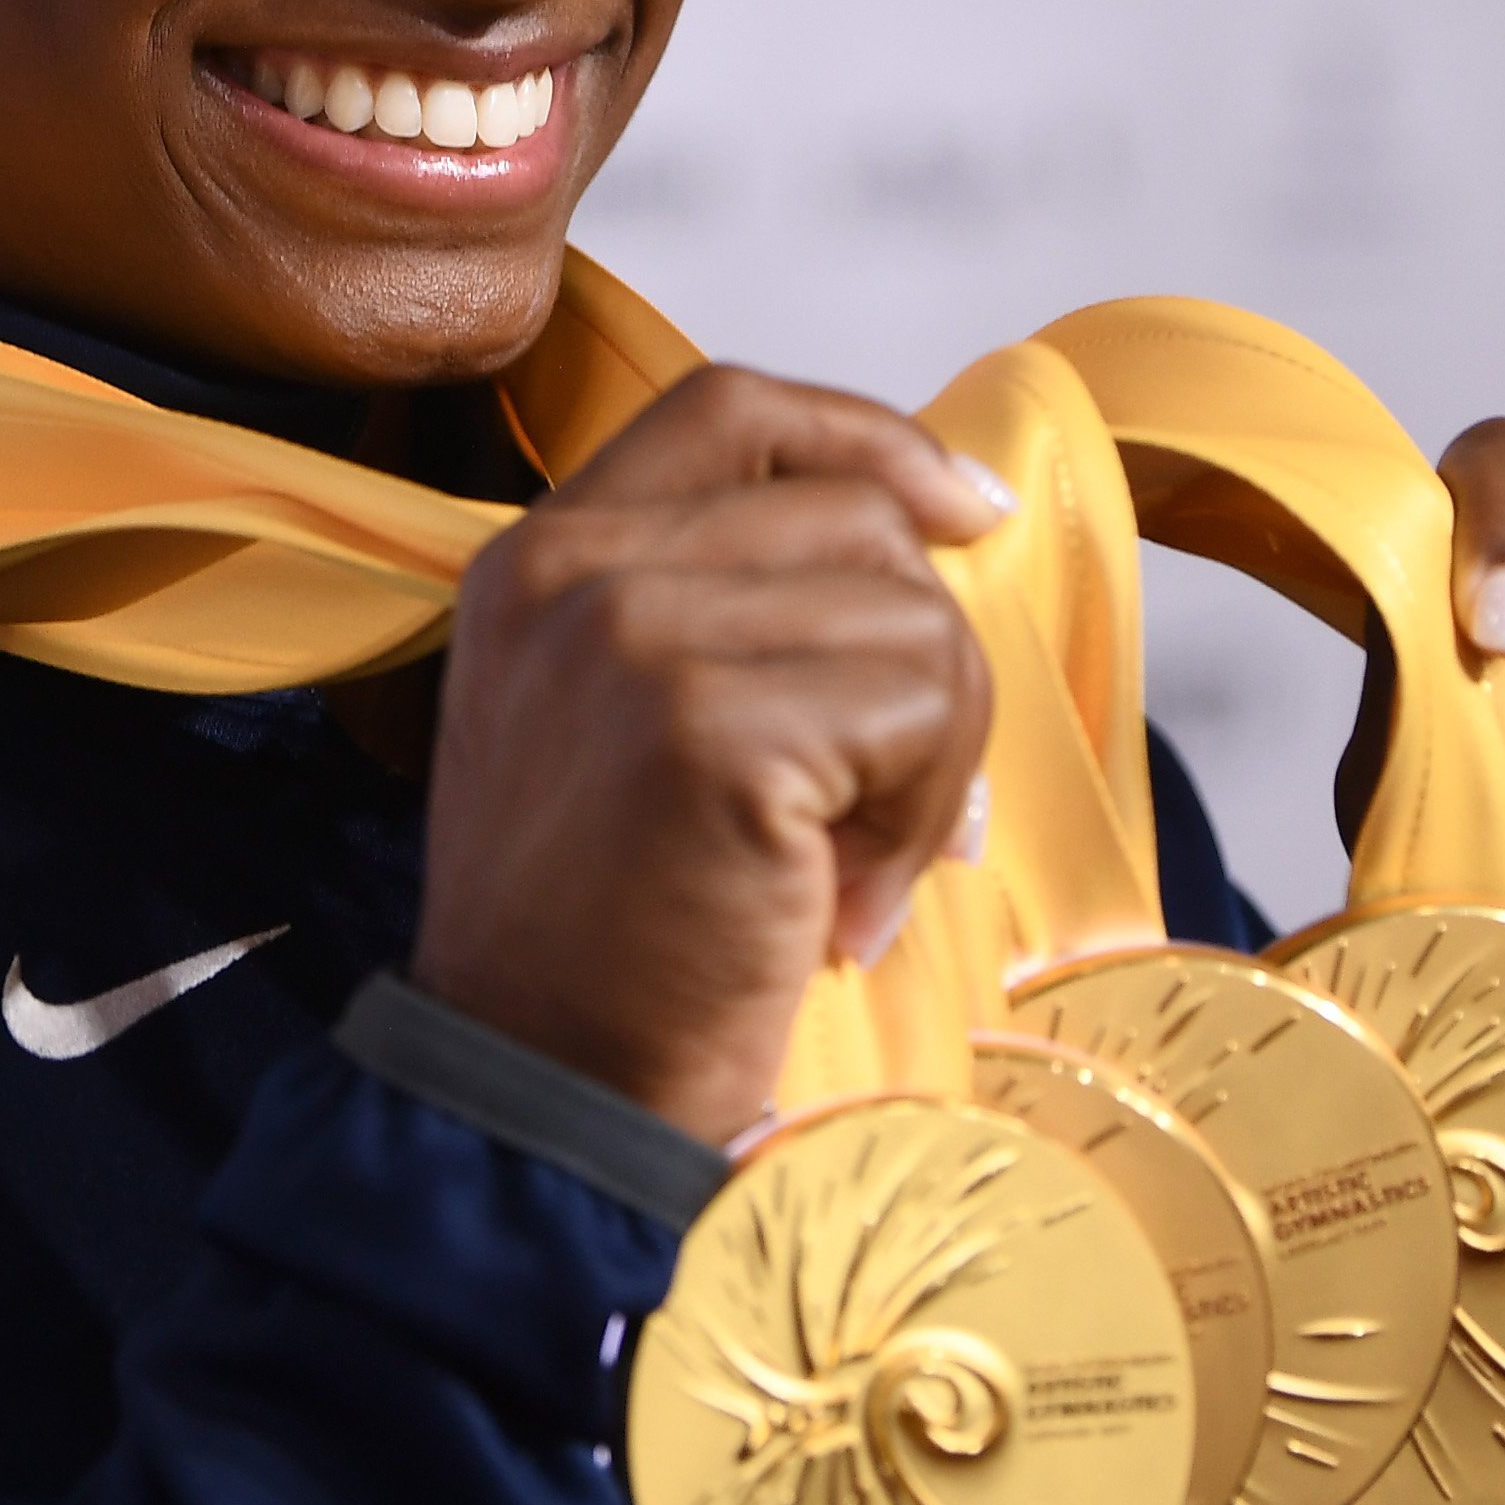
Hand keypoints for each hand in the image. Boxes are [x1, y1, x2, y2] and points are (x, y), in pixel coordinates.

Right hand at [413, 368, 1007, 1145]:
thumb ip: (712, 609)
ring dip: (925, 759)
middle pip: (856, 519)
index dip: (871, 440)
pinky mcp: (707, 728)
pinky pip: (919, 709)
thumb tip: (935, 534)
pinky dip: (915, 821)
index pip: (731, 409)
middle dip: (920, 663)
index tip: (965, 514)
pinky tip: (839, 909)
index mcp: (538, 557)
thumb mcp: (613, 727)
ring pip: (910, 615)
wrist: (540, 1095)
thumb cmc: (603, 939)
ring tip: (842, 875)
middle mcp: (572, 571)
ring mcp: (632, 637)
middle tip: (879, 816)